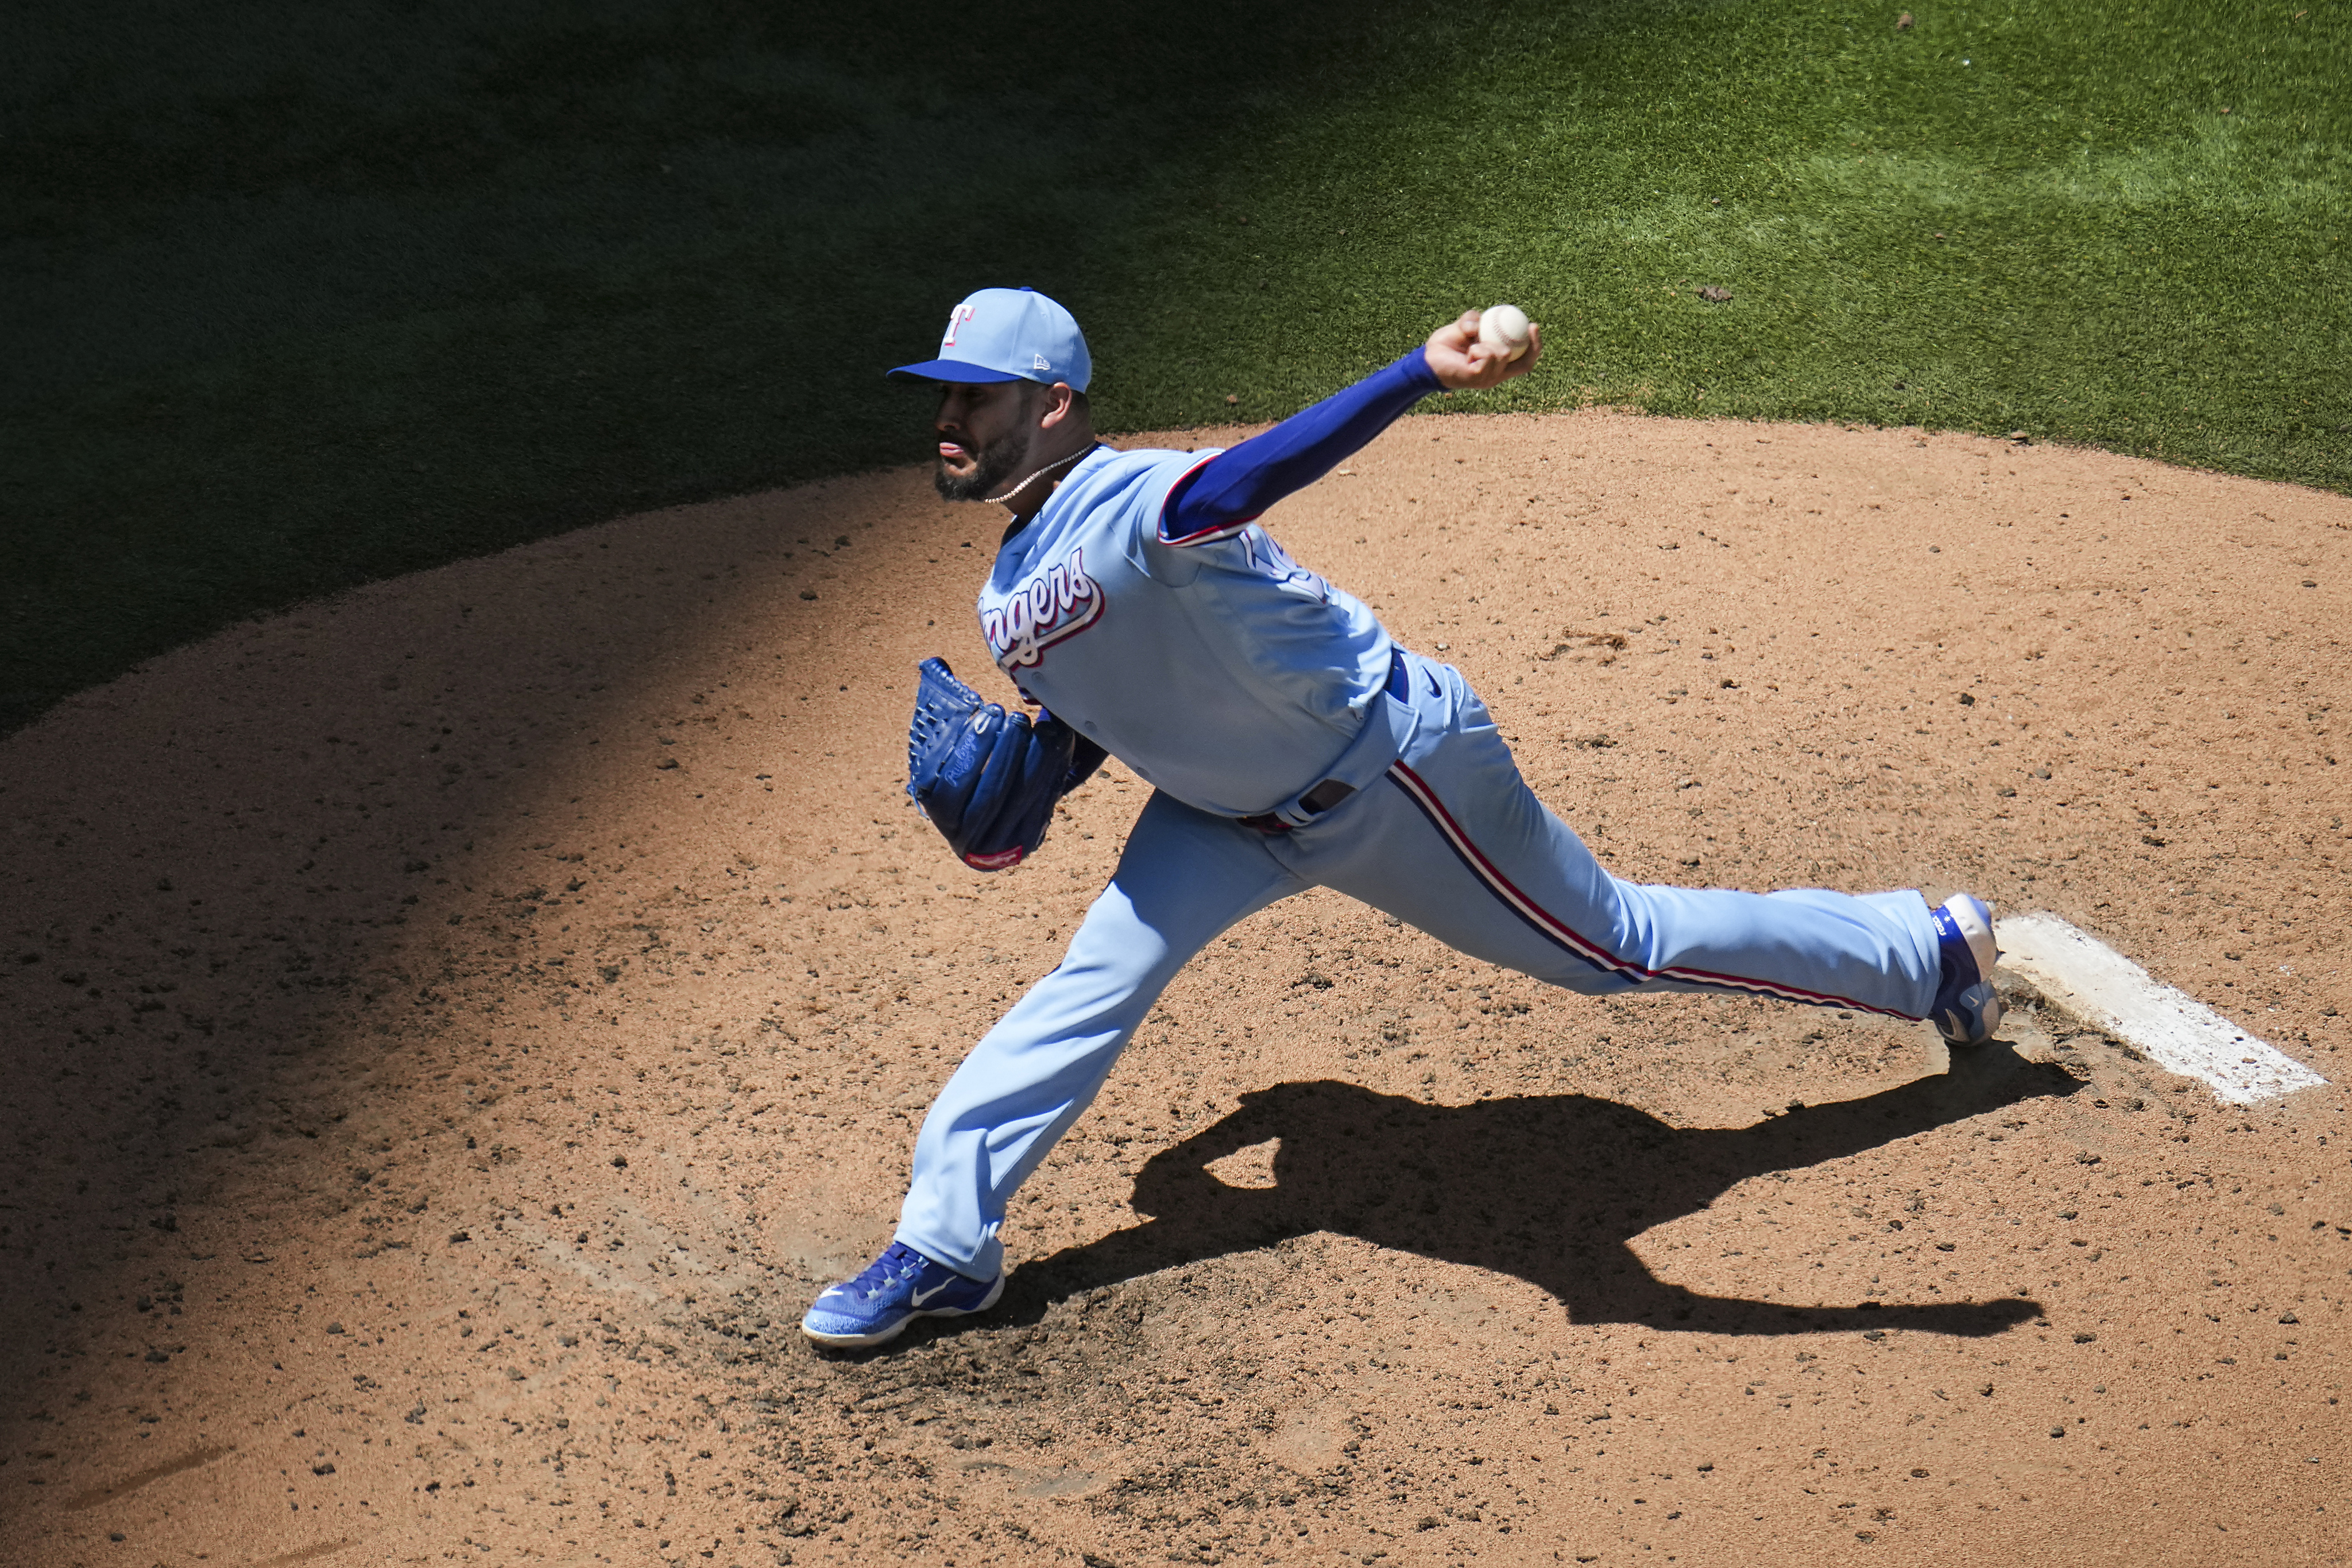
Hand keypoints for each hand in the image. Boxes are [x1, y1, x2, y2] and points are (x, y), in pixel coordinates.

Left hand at [1422, 308, 1543, 390]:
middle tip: (1531, 326)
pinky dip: (1478, 348)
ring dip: (1489, 343)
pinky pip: (1487, 356)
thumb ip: (1472, 320)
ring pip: (1503, 354)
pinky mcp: (1477, 378)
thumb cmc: (1445, 346)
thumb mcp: (1461, 328)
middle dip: (1533, 345)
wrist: (1426, 360)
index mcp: (1498, 365)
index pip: (1523, 360)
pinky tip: (1468, 352)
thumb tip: (1481, 321)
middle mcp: (1496, 375)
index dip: (1534, 346)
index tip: (1533, 326)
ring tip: (1472, 345)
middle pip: (1524, 364)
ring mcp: (1488, 379)